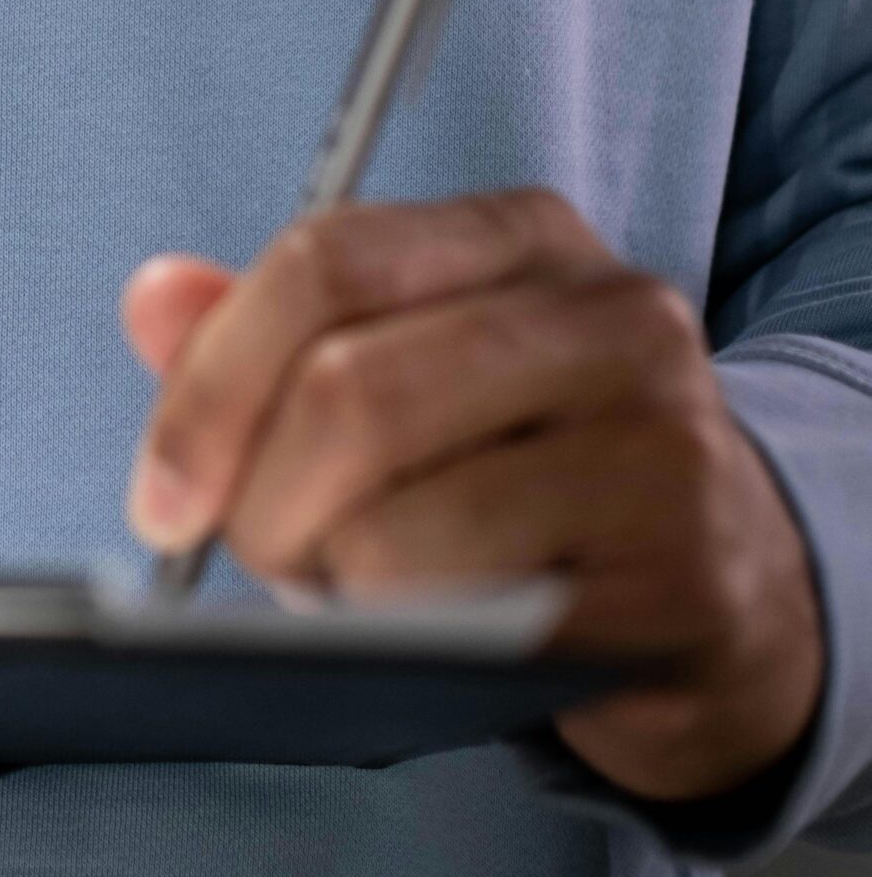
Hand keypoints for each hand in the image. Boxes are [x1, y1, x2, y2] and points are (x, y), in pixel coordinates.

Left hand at [121, 190, 823, 804]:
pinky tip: (436, 629)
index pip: (328, 260)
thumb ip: (267, 331)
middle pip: (352, 390)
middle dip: (262, 501)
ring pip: (404, 524)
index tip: (160, 493)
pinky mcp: (677, 577)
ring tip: (360, 587)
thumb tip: (155, 297)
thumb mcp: (406, 365)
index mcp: (523, 235)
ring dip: (340, 586)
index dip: (213, 382)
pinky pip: (479, 622)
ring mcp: (658, 442)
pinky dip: (417, 641)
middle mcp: (608, 313)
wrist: (721, 585)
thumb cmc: (526, 466)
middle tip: (254, 555)